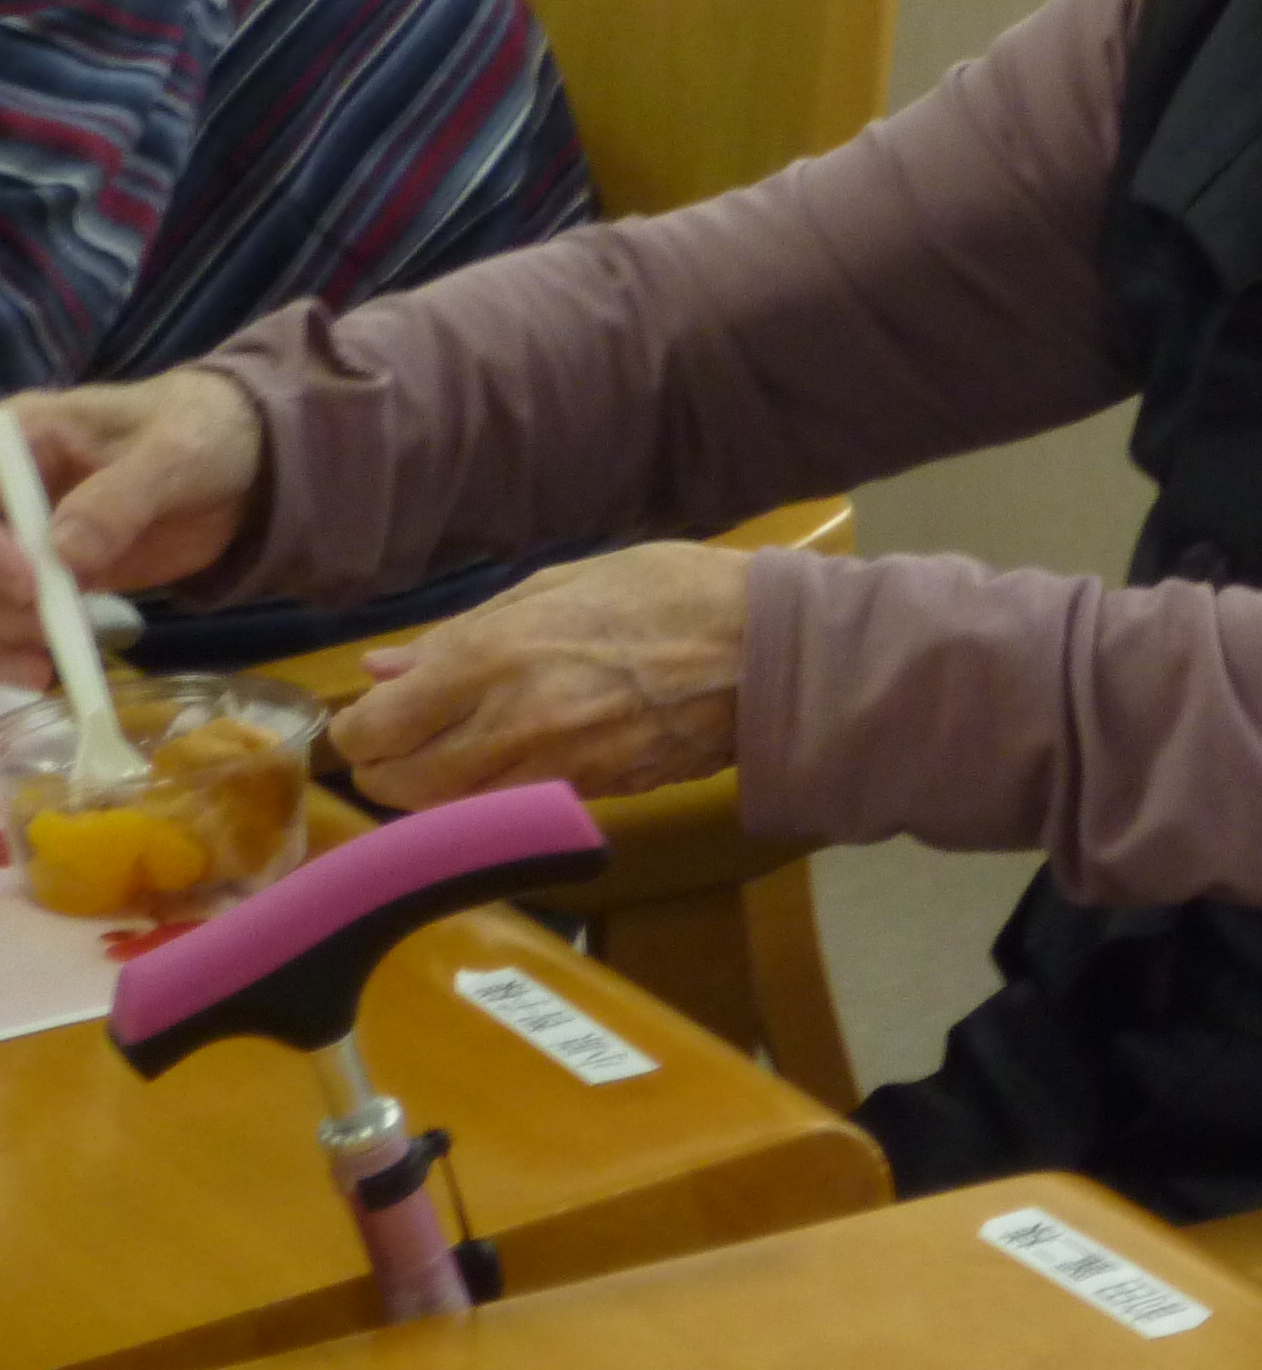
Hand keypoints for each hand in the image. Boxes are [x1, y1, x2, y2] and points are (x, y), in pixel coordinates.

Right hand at [0, 370, 267, 687]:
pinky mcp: (37, 581)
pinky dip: (12, 651)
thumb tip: (64, 551)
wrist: (241, 466)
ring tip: (51, 659)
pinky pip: (9, 618)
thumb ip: (122, 495)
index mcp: (17, 436)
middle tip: (48, 624)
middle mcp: (1, 494)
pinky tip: (42, 674)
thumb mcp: (176, 451)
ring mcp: (14, 541)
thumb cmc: (201, 433)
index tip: (27, 578)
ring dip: (2, 632)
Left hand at [327, 543, 752, 808]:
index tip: (367, 713)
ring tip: (447, 753)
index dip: (356, 729)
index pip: (376, 729)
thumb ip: (463, 634)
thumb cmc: (667, 592)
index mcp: (493, 660)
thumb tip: (383, 670)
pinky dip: (487, 797)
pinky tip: (508, 759)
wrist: (768, 651)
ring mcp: (552, 773)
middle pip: (399, 786)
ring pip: (448, 812)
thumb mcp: (559, 585)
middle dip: (382, 768)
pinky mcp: (590, 798)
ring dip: (431, 791)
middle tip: (395, 740)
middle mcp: (510, 728)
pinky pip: (509, 810)